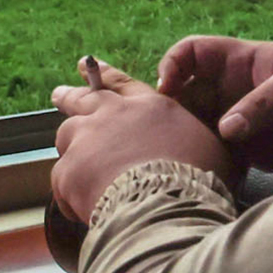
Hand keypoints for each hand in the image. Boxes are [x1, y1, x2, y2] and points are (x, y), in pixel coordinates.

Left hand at [50, 57, 231, 224]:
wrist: (168, 206)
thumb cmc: (198, 180)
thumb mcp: (214, 150)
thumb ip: (200, 140)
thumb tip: (212, 146)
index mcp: (149, 107)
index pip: (122, 84)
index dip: (105, 74)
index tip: (87, 65)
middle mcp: (113, 116)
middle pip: (83, 99)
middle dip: (70, 96)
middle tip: (58, 94)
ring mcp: (86, 140)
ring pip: (66, 135)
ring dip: (69, 147)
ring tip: (73, 164)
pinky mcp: (68, 171)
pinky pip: (62, 180)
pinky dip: (71, 193)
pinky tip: (83, 207)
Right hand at [156, 37, 272, 174]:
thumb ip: (260, 104)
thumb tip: (224, 130)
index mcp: (245, 62)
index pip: (194, 53)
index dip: (174, 65)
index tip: (168, 89)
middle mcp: (237, 91)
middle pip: (189, 96)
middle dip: (175, 111)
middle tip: (168, 134)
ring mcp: (244, 123)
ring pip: (201, 129)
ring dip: (192, 141)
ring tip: (185, 159)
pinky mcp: (255, 153)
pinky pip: (222, 157)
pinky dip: (213, 165)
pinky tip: (211, 175)